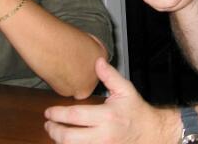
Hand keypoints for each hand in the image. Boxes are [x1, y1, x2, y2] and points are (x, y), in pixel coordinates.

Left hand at [44, 58, 175, 143]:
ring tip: (55, 132)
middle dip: (54, 131)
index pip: (76, 116)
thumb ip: (110, 76)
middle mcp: (103, 135)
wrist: (149, 132)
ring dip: (60, 141)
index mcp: (107, 116)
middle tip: (48, 124)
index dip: (59, 114)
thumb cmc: (136, 111)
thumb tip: (97, 61)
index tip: (49, 111)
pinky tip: (68, 140)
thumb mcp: (125, 90)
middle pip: (69, 137)